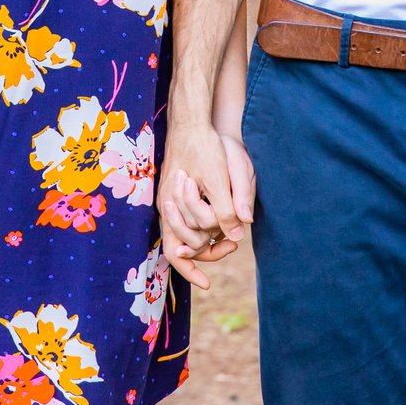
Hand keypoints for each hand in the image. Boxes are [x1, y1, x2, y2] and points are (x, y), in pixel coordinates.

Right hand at [159, 119, 254, 288]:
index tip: (208, 284)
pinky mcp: (181, 192)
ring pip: (191, 232)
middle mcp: (168, 207)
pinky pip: (193, 218)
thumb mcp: (218, 177)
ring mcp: (173, 200)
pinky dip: (208, 223)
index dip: (190, 271)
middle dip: (208, 250)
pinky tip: (225, 219)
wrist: (192, 120)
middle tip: (233, 243)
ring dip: (210, 236)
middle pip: (186, 245)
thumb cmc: (203, 146)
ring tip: (233, 233)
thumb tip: (238, 234)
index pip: (176, 252)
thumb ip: (226, 207)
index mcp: (171, 207)